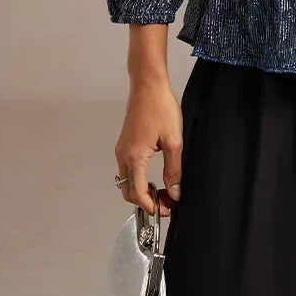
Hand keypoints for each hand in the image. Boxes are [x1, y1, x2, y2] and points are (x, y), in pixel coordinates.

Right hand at [114, 75, 182, 216]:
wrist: (148, 84)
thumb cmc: (160, 107)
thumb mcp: (174, 141)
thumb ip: (174, 170)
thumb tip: (174, 193)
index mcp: (135, 157)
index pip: (138, 193)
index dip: (151, 206)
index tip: (165, 211)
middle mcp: (123, 155)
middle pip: (128, 191)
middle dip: (145, 202)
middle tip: (165, 203)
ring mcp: (121, 149)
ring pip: (126, 180)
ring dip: (141, 190)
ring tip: (162, 190)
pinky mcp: (124, 143)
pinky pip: (127, 168)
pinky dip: (138, 178)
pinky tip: (154, 175)